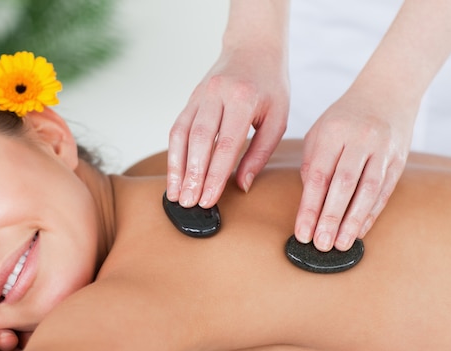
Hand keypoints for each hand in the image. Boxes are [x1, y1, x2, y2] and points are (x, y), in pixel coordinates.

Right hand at [167, 49, 288, 207]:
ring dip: (176, 167)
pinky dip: (173, 153)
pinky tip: (173, 174)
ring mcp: (200, 95)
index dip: (214, 175)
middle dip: (192, 176)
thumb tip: (241, 185)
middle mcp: (217, 95)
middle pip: (199, 141)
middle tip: (188, 203)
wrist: (253, 47)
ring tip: (175, 194)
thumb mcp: (278, 118)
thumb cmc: (270, 86)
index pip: (226, 144)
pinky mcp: (190, 99)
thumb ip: (260, 153)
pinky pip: (177, 128)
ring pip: (181, 134)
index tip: (208, 200)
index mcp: (244, 99)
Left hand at [296, 93, 412, 251]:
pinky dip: (371, 213)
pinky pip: (384, 191)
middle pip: (343, 184)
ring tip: (341, 244)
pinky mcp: (398, 159)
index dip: (309, 207)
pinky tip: (359, 231)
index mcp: (332, 132)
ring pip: (368, 190)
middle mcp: (359, 139)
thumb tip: (309, 203)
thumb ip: (311, 165)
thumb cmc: (342, 119)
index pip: (318, 176)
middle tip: (320, 244)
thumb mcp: (318, 134)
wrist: (386, 93)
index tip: (302, 232)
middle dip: (331, 218)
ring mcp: (382, 149)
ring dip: (354, 221)